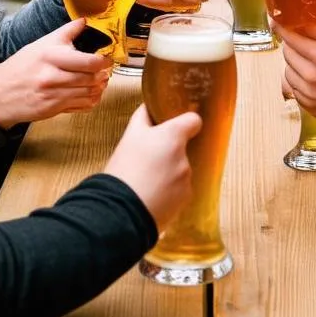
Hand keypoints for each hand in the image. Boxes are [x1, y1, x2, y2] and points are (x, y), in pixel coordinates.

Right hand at [0, 19, 111, 128]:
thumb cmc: (21, 66)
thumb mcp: (40, 44)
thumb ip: (66, 32)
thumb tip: (85, 20)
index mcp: (51, 56)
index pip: (89, 61)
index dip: (104, 61)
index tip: (107, 58)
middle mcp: (52, 77)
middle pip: (91, 78)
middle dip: (104, 74)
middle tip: (106, 69)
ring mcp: (53, 96)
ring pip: (89, 93)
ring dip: (100, 87)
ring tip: (101, 80)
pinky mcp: (54, 110)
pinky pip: (82, 106)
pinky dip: (92, 100)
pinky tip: (92, 93)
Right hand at [104, 105, 201, 229]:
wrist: (121, 210)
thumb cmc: (124, 170)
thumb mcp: (129, 137)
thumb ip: (142, 118)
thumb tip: (148, 106)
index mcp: (173, 137)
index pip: (194, 121)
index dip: (186, 122)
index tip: (177, 127)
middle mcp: (185, 157)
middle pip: (182, 149)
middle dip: (169, 153)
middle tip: (148, 161)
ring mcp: (186, 179)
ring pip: (180, 170)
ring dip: (169, 173)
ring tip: (147, 181)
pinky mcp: (185, 199)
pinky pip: (179, 189)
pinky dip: (169, 191)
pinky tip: (152, 194)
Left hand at [276, 24, 315, 151]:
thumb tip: (303, 22)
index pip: (290, 37)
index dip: (281, 27)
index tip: (275, 20)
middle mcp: (311, 78)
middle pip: (287, 53)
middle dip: (293, 44)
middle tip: (306, 41)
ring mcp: (308, 96)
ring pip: (288, 71)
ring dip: (296, 63)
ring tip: (314, 61)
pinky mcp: (309, 108)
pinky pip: (293, 88)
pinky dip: (299, 80)